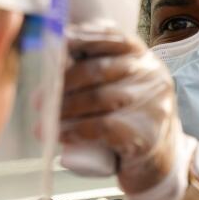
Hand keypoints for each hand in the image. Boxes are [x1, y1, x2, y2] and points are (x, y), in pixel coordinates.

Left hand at [60, 22, 191, 199]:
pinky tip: (62, 135)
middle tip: (39, 99)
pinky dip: (76, 131)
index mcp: (143, 58)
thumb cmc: (130, 121)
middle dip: (63, 83)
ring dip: (64, 110)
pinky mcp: (146, 133)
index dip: (82, 37)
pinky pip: (103, 127)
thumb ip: (98, 71)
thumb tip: (52, 66)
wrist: (159, 163)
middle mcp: (152, 75)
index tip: (57, 42)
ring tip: (44, 122)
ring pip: (98, 98)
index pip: (112, 37)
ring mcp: (152, 104)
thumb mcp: (122, 88)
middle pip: (98, 69)